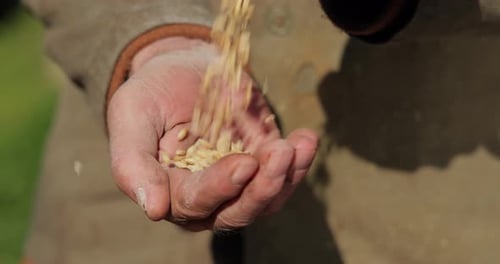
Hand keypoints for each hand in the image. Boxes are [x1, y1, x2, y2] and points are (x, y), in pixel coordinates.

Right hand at [107, 37, 317, 230]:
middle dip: (263, 187)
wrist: (180, 69)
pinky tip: (306, 139)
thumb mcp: (131, 118)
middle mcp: (208, 195)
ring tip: (299, 145)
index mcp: (171, 191)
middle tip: (280, 154)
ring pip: (268, 197)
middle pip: (239, 210)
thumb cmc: (150, 95)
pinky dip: (299, 160)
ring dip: (287, 175)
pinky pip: (285, 172)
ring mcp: (240, 181)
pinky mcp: (262, 161)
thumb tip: (153, 209)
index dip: (220, 186)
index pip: (197, 201)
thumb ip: (132, 163)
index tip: (243, 164)